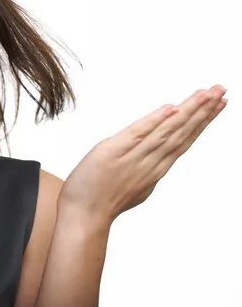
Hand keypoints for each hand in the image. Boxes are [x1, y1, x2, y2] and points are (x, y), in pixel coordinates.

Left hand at [59, 84, 227, 225]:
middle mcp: (150, 162)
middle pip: (182, 132)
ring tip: (207, 93)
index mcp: (155, 168)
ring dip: (188, 111)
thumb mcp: (132, 183)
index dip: (202, 121)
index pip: (184, 139)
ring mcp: (134, 158)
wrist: (84, 216)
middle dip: (204, 111)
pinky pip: (138, 134)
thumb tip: (155, 152)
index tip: (218, 104)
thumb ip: (145, 165)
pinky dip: (155, 121)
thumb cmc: (102, 199)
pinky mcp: (114, 152)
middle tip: (222, 90)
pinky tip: (171, 108)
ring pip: (167, 131)